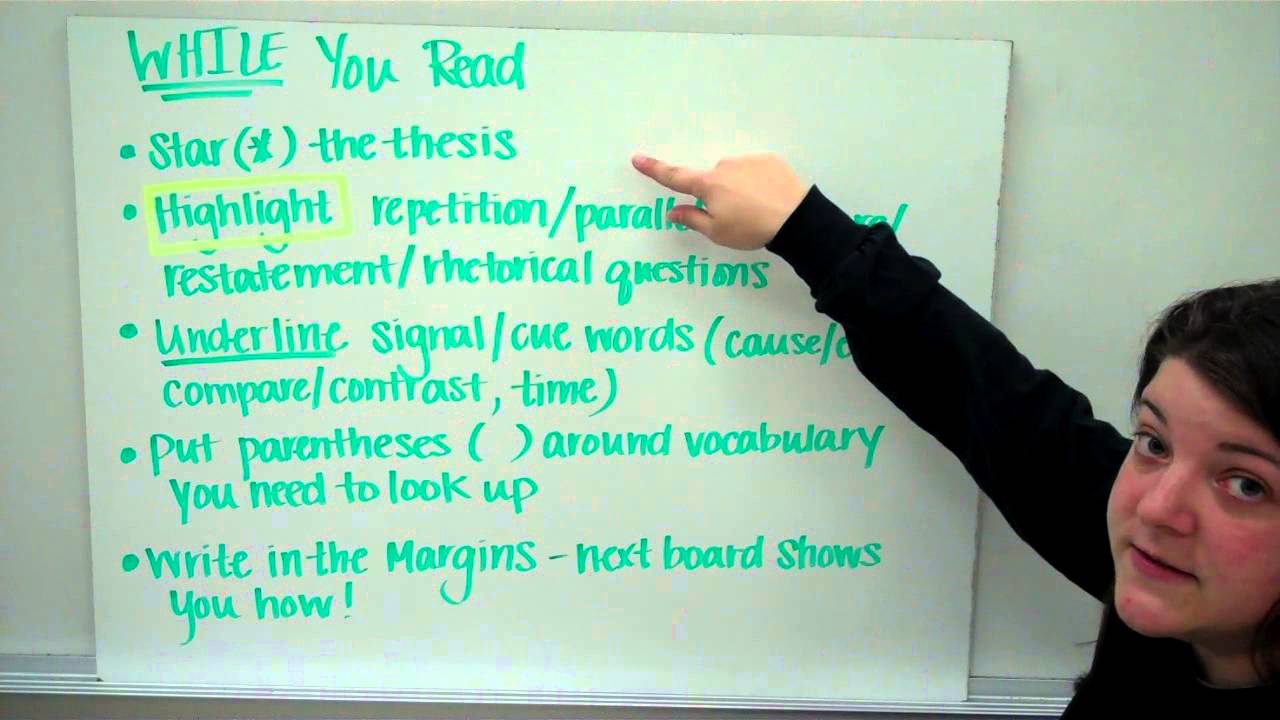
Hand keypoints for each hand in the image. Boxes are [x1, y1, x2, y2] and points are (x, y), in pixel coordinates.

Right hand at [631, 153, 810, 250]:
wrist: (795, 218)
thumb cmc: (751, 229)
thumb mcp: (718, 232)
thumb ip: (693, 219)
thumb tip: (673, 212)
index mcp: (708, 186)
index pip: (675, 177)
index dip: (654, 169)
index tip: (638, 158)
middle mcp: (725, 167)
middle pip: (712, 181)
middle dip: (718, 195)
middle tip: (736, 217)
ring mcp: (748, 161)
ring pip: (734, 175)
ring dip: (740, 188)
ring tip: (757, 210)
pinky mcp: (769, 160)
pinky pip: (755, 170)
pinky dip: (758, 183)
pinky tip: (770, 199)